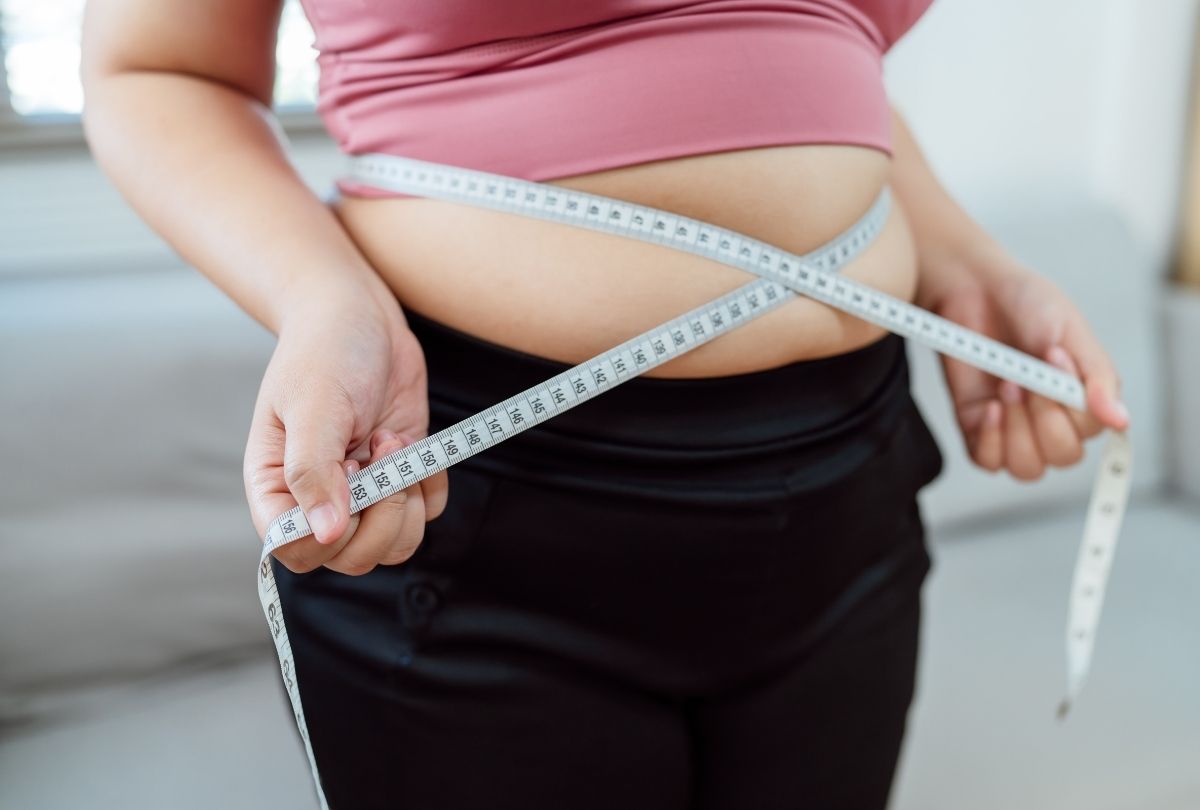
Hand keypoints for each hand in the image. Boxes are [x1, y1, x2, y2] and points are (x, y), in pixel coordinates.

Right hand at [243, 285, 448, 574]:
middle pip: (352, 558)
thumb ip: (313, 471)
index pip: (295, 551)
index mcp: (276, 487)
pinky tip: (412, 444)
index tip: (348, 479)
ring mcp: (363, 492)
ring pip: (395, 545)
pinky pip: (427, 513)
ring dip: (407, 502)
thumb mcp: (313, 405)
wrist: (359, 314)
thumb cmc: (323, 351)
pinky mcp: (401, 476)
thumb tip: (326, 532)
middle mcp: (318, 499)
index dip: (329, 535)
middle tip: (381, 454)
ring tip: (393, 444)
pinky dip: (430, 486)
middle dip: (381, 515)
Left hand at [931, 251, 1129, 480]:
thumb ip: (1097, 378)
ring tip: (1007, 387)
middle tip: (1025, 378)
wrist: (973, 288)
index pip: (1094, 431)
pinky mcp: (977, 429)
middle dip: (1045, 418)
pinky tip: (989, 407)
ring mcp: (1014, 427)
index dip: (1073, 403)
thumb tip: (1119, 421)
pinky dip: (990, 440)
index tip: (1055, 357)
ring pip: (1028, 468)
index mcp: (1083, 397)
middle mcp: (1051, 419)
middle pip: (1063, 456)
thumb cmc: (1026, 303)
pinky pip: (988, 462)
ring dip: (1017, 431)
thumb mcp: (1071, 331)